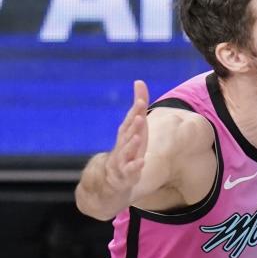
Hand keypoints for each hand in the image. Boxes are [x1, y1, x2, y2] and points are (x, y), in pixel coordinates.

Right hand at [104, 80, 148, 194]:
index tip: (141, 100)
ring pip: (127, 151)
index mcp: (127, 132)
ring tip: (138, 137)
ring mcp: (124, 159)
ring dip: (132, 144)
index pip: (131, 120)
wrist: (114, 177)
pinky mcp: (127, 173)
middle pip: (128, 133)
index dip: (136, 111)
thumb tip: (139, 81)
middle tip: (140, 116)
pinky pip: (130, 169)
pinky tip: (141, 161)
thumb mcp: (137, 127)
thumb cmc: (129, 147)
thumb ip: (139, 107)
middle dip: (134, 125)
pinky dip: (135, 166)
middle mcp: (123, 144)